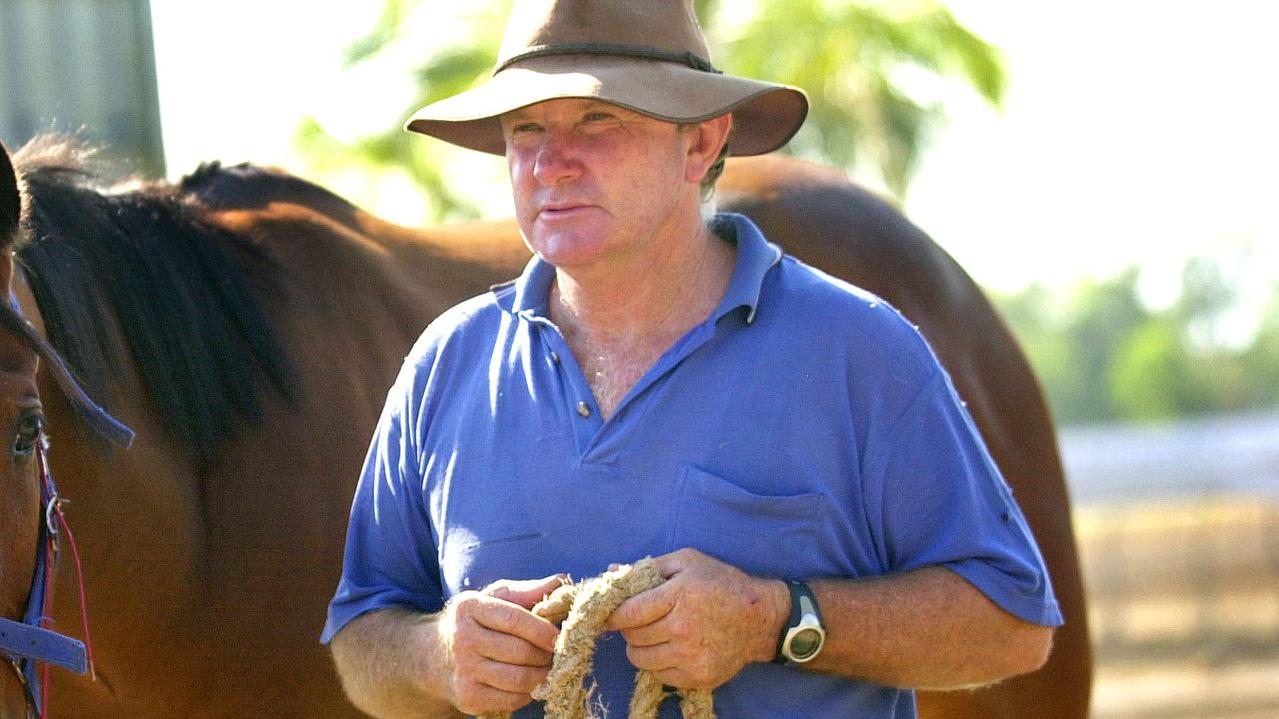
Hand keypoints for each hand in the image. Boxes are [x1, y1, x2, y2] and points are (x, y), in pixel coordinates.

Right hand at [436, 575, 564, 713]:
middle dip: (546, 655)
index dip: (542, 630)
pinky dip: (528, 694)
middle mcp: (463, 639)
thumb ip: (527, 590)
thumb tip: (562, 580)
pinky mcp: (468, 697)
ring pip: (518, 679)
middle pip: (520, 652)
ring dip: (542, 676)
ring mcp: (464, 670)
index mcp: (470, 607)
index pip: (515, 619)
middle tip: (556, 654)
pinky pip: (511, 700)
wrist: (435, 656)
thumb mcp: (494, 597)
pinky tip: (529, 683)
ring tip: (547, 668)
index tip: (558, 636)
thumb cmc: (475, 621)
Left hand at [606, 548, 787, 688]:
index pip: (629, 613)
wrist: (760, 618)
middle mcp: (683, 629)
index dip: (613, 615)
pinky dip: (657, 663)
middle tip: (638, 621)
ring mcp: (691, 656)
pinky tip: (670, 648)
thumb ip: (648, 567)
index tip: (610, 615)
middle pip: (632, 637)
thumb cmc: (721, 583)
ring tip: (653, 635)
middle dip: (629, 628)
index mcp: (679, 596)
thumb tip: (611, 571)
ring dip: (640, 647)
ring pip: (640, 659)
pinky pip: (659, 675)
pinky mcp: (698, 677)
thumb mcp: (688, 562)